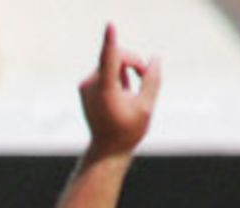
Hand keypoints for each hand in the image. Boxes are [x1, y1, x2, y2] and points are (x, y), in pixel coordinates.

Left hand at [79, 23, 160, 159]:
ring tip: (128, 95)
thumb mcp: (146, 108)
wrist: (106, 150)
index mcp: (105, 91)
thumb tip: (154, 60)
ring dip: (126, 72)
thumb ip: (151, 81)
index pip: (109, 60)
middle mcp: (91, 85)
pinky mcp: (85, 85)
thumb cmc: (127, 132)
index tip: (110, 25)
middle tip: (144, 78)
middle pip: (117, 56)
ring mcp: (86, 84)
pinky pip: (106, 69)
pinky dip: (117, 76)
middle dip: (134, 62)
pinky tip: (119, 95)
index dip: (111, 41)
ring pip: (112, 62)